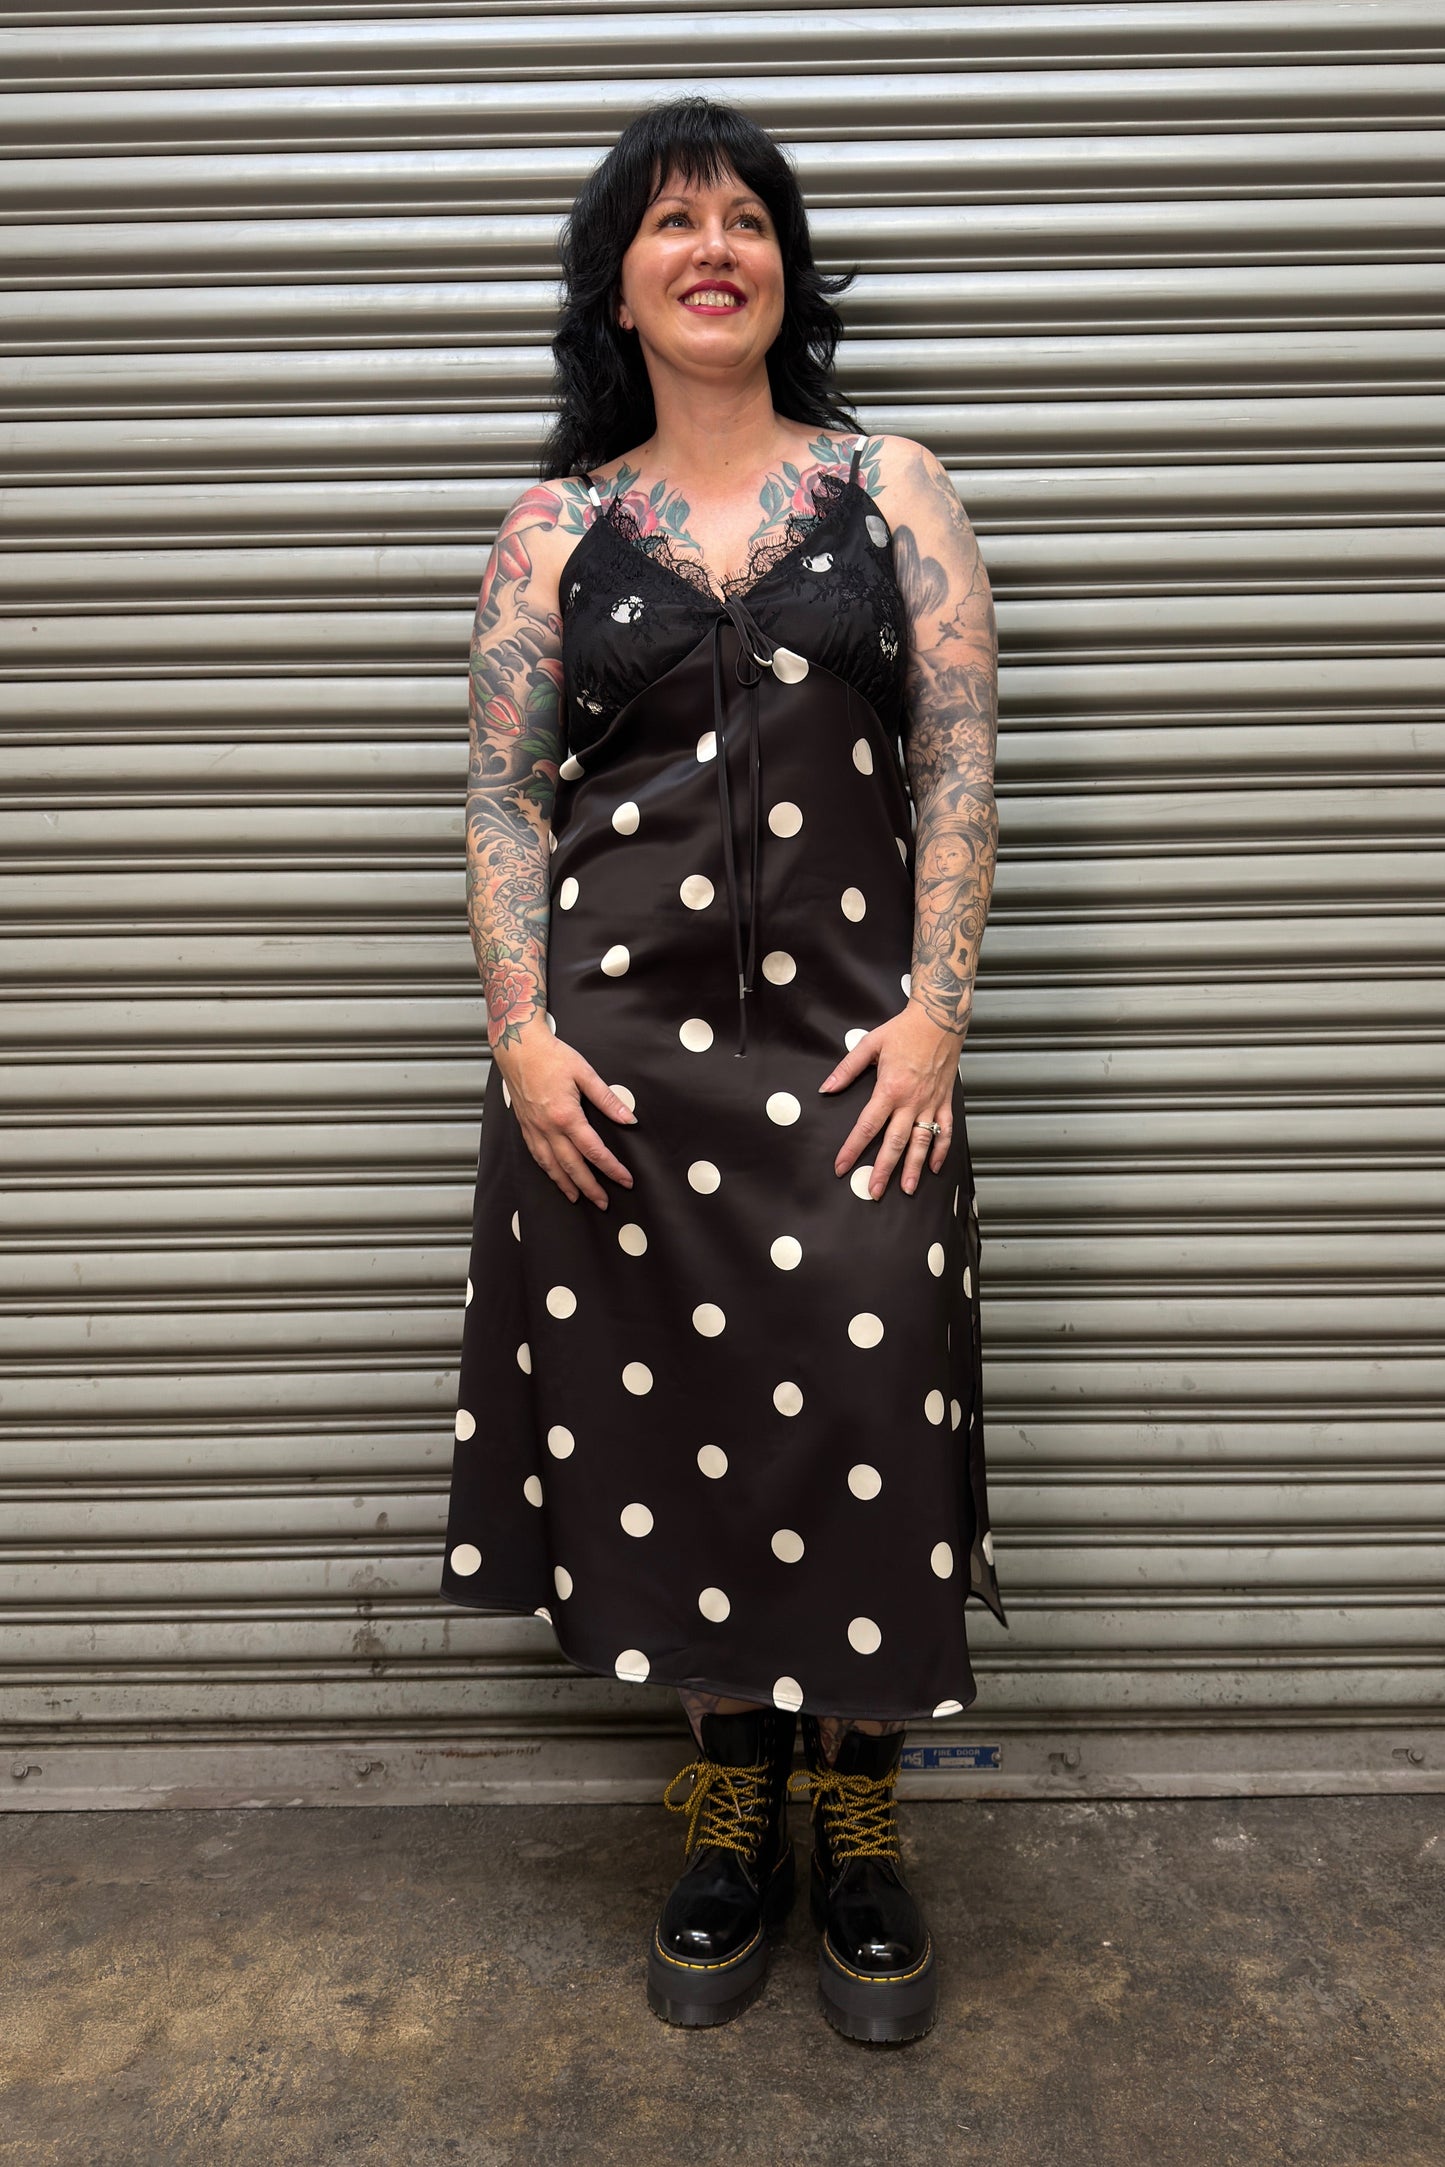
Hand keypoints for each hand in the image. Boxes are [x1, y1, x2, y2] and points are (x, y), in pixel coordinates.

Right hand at [493, 1016, 636, 1207]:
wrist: (517, 1046)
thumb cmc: (551, 1055)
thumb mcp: (585, 1073)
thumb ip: (607, 1100)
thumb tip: (629, 1119)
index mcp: (566, 1115)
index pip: (593, 1150)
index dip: (611, 1169)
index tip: (625, 1180)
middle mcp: (547, 1127)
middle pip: (572, 1166)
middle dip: (590, 1187)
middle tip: (604, 1203)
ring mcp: (533, 1128)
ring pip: (551, 1166)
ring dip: (566, 1185)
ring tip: (579, 1198)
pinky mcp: (524, 1126)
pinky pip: (536, 1155)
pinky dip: (547, 1170)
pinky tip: (554, 1176)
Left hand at [819, 999, 966, 1199]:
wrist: (939, 1019)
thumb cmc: (903, 1030)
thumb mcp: (869, 1044)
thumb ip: (847, 1069)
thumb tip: (826, 1088)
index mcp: (889, 1089)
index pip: (866, 1127)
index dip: (852, 1149)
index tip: (841, 1167)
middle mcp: (911, 1101)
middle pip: (895, 1143)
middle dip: (883, 1170)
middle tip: (873, 1191)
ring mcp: (930, 1103)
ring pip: (921, 1142)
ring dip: (913, 1168)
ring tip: (906, 1189)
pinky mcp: (945, 1101)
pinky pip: (945, 1131)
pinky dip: (940, 1150)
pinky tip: (933, 1167)